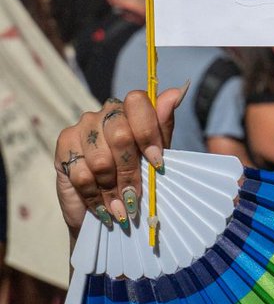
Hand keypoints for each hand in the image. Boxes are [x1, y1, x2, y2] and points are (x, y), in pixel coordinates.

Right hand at [54, 86, 185, 235]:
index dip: (148, 133)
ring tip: (118, 205)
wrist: (104, 212)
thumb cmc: (134, 178)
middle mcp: (106, 111)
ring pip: (100, 160)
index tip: (156, 162)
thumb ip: (163, 126)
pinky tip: (100, 205)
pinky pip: (82, 174)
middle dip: (130, 171)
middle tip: (133, 195)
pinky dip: (94, 196)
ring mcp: (83, 126)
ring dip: (111, 189)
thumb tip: (178, 92)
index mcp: (131, 108)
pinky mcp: (64, 145)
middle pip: (121, 135)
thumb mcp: (154, 156)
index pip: (137, 101)